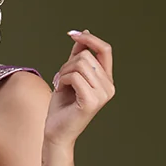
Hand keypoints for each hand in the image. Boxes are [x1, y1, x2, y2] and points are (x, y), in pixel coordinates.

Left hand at [46, 29, 114, 147]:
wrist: (56, 132)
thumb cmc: (62, 106)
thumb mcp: (70, 75)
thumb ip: (78, 56)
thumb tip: (84, 33)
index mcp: (107, 80)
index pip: (105, 49)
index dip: (89, 39)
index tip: (73, 34)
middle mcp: (109, 87)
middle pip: (87, 56)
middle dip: (68, 63)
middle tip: (61, 78)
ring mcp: (102, 95)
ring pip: (79, 65)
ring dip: (63, 72)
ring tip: (60, 85)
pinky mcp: (92, 101)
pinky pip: (74, 77)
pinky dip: (62, 80)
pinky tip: (60, 90)